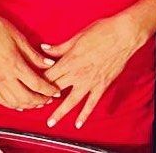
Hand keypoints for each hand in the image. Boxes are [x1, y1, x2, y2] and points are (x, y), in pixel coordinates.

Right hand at [0, 10, 61, 110]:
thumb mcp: (19, 37)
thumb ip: (34, 54)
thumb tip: (49, 64)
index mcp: (14, 64)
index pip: (36, 84)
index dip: (49, 90)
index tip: (56, 91)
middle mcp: (4, 76)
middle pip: (26, 98)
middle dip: (40, 101)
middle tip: (49, 98)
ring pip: (13, 103)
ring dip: (28, 106)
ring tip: (37, 102)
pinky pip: (1, 100)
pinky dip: (12, 105)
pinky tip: (18, 103)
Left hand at [41, 14, 147, 128]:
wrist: (123, 35)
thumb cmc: (101, 31)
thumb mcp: (77, 36)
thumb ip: (60, 47)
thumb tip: (44, 48)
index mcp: (70, 59)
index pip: (49, 74)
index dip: (39, 80)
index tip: (32, 85)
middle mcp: (78, 73)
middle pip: (56, 88)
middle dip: (46, 97)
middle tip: (36, 105)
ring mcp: (90, 81)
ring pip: (71, 101)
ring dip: (60, 112)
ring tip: (51, 122)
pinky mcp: (102, 85)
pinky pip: (92, 103)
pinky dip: (85, 114)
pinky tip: (78, 123)